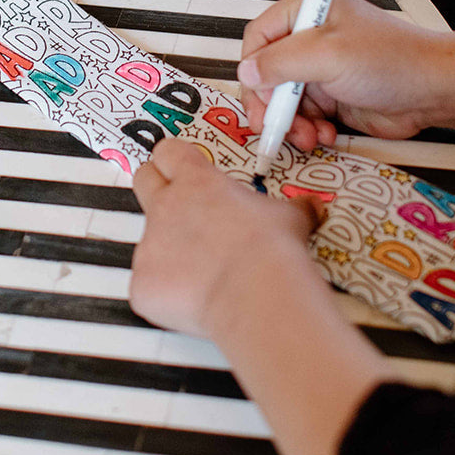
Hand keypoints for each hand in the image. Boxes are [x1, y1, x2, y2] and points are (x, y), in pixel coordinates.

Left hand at [129, 139, 320, 336]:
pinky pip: (148, 285)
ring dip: (170, 251)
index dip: (174, 159)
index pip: (168, 152)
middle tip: (181, 209)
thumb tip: (312, 207)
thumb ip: (292, 208)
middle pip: (143, 179)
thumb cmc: (273, 249)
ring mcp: (149, 246)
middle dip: (156, 188)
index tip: (184, 168)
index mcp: (197, 181)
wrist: (256, 294)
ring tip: (205, 272)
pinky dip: (167, 293)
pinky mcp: (143, 284)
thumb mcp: (290, 217)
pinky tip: (197, 303)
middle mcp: (165, 207)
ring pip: (149, 240)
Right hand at [239, 0, 454, 149]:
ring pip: (284, 99)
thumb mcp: (328, 55)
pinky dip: (309, 129)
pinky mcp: (333, 96)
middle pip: (268, 73)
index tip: (258, 95)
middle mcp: (312, 38)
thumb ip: (281, 62)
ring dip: (291, 122)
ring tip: (307, 136)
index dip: (253, 68)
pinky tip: (325, 135)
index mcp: (310, 12)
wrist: (434, 92)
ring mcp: (322, 69)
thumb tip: (245, 73)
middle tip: (272, 127)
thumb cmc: (392, 61)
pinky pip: (305, 116)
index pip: (260, 36)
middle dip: (270, 103)